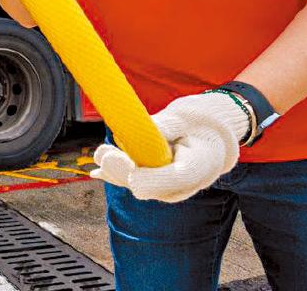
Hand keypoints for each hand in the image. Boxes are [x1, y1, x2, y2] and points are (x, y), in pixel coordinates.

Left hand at [90, 92, 249, 202]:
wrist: (209, 137)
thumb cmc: (198, 123)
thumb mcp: (186, 118)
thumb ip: (164, 127)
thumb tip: (137, 131)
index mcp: (200, 167)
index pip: (174, 180)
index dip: (151, 178)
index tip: (132, 173)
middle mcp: (184, 185)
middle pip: (150, 186)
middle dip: (125, 171)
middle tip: (105, 154)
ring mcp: (168, 189)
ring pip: (137, 184)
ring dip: (116, 171)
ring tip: (101, 153)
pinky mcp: (155, 185)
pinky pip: (133, 181)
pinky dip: (116, 174)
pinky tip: (97, 172)